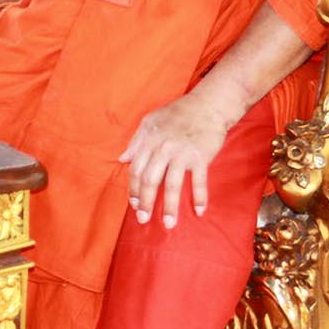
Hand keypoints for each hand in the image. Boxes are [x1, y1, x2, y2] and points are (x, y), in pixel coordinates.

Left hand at [117, 88, 231, 228]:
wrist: (207, 104)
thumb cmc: (178, 113)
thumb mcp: (150, 122)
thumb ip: (136, 141)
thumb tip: (121, 158)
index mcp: (149, 140)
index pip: (136, 169)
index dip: (134, 189)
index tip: (134, 204)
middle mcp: (163, 147)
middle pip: (150, 180)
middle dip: (145, 202)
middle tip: (143, 219)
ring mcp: (182, 152)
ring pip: (172, 184)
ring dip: (170, 207)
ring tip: (168, 224)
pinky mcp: (200, 156)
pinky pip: (199, 181)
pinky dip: (199, 197)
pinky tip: (199, 211)